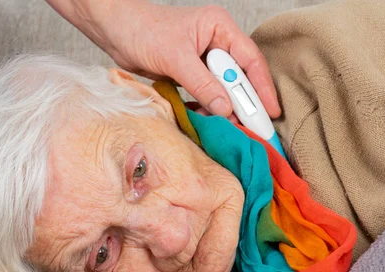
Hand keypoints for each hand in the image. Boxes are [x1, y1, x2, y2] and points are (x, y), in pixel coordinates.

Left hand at [47, 0, 280, 118]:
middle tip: (254, 129)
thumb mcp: (176, 58)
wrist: (115, 32)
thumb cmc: (143, 31)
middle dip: (244, 103)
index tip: (269, 112)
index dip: (261, 87)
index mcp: (219, 29)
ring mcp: (202, 60)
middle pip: (238, 78)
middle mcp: (215, 43)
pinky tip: (209, 121)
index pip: (249, 60)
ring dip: (224, 109)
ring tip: (231, 129)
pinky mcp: (189, 74)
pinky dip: (207, 108)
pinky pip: (205, 94)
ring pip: (222, 89)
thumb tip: (226, 108)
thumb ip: (202, 84)